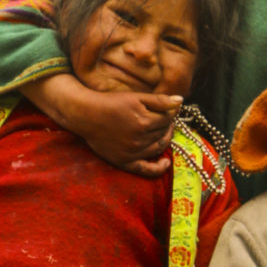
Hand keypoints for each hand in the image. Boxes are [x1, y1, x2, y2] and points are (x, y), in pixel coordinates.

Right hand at [25, 74, 179, 175]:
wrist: (86, 115)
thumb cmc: (111, 103)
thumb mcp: (136, 97)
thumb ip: (159, 100)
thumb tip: (180, 101)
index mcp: (145, 121)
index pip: (168, 119)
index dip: (172, 114)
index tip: (170, 110)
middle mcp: (140, 139)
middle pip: (164, 133)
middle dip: (168, 126)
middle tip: (166, 120)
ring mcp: (133, 152)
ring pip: (159, 148)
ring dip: (165, 140)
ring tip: (162, 132)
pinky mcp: (125, 162)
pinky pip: (146, 170)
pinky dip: (158, 168)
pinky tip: (165, 163)